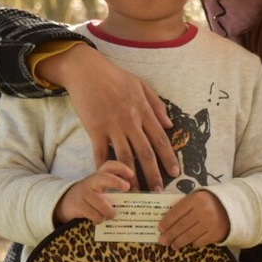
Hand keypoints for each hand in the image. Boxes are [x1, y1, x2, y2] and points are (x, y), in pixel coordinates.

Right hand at [37, 45, 179, 190]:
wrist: (86, 70)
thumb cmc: (114, 76)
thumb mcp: (141, 84)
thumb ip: (157, 105)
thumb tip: (170, 126)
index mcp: (144, 111)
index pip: (160, 139)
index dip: (169, 157)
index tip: (175, 173)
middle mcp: (131, 121)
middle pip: (145, 152)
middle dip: (153, 173)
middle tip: (158, 190)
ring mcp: (112, 126)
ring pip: (125, 157)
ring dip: (131, 176)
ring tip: (136, 191)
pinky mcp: (95, 129)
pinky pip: (101, 153)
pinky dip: (105, 167)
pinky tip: (109, 179)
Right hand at [54, 160, 132, 224]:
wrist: (65, 203)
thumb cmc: (90, 198)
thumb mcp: (100, 190)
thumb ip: (115, 192)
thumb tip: (135, 200)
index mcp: (99, 177)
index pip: (109, 166)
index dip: (121, 168)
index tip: (131, 174)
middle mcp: (91, 181)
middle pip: (103, 177)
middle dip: (116, 181)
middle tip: (127, 187)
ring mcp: (83, 192)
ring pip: (99, 201)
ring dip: (109, 211)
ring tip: (112, 215)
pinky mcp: (77, 204)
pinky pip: (92, 213)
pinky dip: (98, 219)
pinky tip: (99, 220)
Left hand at [158, 191, 228, 249]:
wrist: (234, 208)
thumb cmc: (210, 202)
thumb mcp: (197, 198)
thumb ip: (184, 205)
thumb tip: (165, 220)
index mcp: (196, 199)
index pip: (176, 212)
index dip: (166, 222)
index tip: (160, 229)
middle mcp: (203, 211)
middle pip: (180, 226)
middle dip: (169, 235)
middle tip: (162, 241)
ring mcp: (210, 223)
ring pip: (188, 236)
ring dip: (178, 242)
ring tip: (173, 245)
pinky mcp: (216, 234)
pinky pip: (199, 242)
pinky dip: (193, 243)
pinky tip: (189, 243)